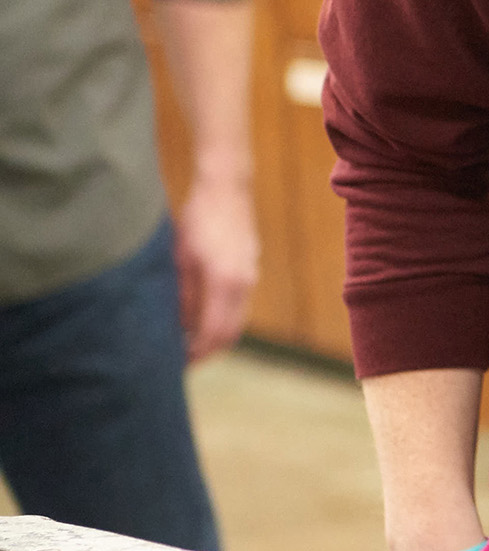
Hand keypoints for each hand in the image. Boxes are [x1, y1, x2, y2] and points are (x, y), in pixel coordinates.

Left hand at [174, 175, 259, 359]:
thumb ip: (183, 295)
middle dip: (207, 351)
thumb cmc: (197, 217)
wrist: (226, 187)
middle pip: (230, 334)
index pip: (213, 334)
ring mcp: (250, 277)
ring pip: (237, 322)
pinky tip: (202, 316)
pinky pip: (239, 306)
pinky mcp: (250, 270)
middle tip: (182, 360)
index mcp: (224, 283)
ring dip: (216, 336)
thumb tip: (179, 326)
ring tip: (189, 341)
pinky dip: (223, 319)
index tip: (177, 363)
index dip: (196, 353)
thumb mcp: (180, 258)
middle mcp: (243, 285)